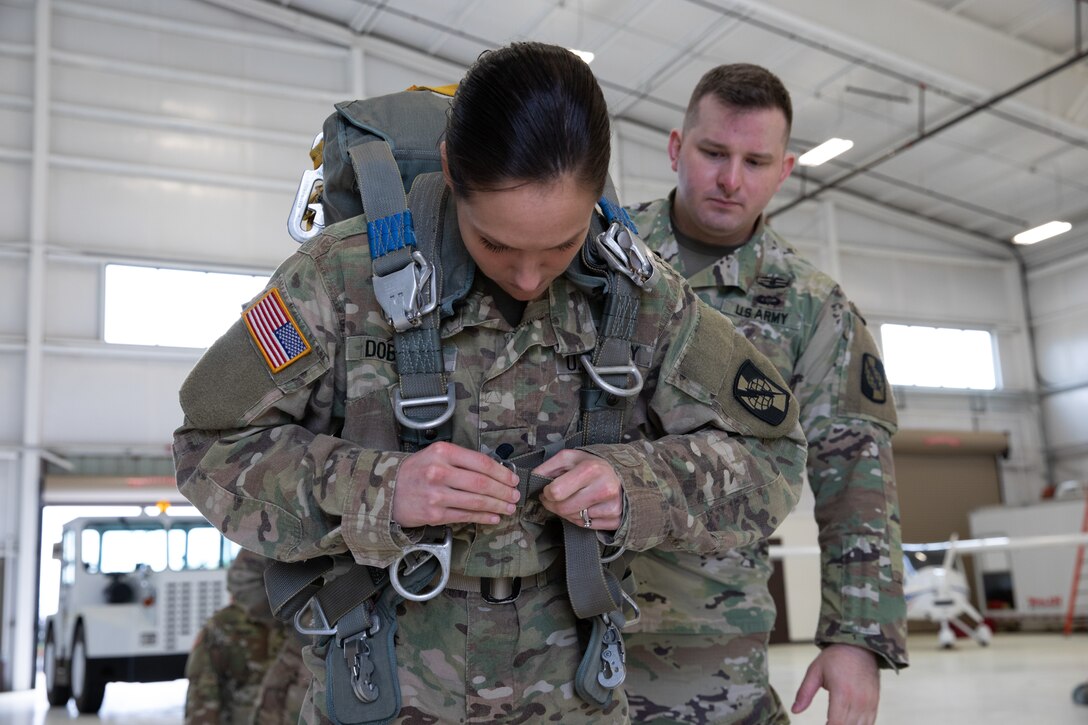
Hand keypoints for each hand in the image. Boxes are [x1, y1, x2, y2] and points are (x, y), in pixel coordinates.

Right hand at [392, 442, 519, 527]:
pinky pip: (465, 516)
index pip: (481, 462)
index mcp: (443, 452)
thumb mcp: (435, 455)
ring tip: (508, 508)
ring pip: (476, 501)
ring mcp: (436, 494)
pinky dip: (483, 517)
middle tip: (515, 496)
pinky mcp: (434, 514)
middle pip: (482, 483)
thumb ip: (461, 460)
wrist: (386, 490)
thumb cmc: (415, 471)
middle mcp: (439, 471)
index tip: (513, 479)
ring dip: (497, 506)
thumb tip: (494, 471)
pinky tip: (493, 517)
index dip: (502, 472)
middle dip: (503, 491)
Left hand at [534, 450, 622, 530]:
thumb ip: (548, 467)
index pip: (556, 492)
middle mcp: (604, 488)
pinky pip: (588, 527)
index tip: (548, 490)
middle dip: (553, 505)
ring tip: (572, 500)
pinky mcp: (616, 519)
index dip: (546, 493)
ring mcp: (612, 506)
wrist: (622, 475)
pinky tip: (585, 508)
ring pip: (575, 520)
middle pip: (564, 509)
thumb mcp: (569, 458)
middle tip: (553, 499)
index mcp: (590, 470)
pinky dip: (581, 519)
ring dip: (567, 513)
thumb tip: (532, 479)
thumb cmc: (592, 465)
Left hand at [792, 644, 879, 724]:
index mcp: (842, 693)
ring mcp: (869, 703)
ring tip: (833, 721)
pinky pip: (870, 723)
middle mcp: (858, 700)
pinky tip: (847, 723)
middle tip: (826, 723)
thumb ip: (804, 693)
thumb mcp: (815, 671)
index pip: (836, 724)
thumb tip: (794, 711)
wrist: (860, 646)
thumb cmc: (835, 658)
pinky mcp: (875, 703)